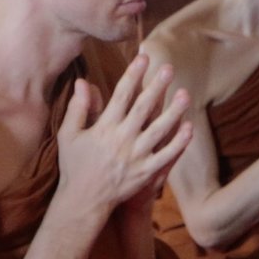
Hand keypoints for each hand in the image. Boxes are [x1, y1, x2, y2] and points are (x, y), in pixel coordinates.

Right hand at [57, 53, 193, 219]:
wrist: (83, 200)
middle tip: (169, 68)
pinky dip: (178, 142)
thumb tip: (83, 81)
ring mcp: (135, 156)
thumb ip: (78, 107)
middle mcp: (121, 139)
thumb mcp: (69, 135)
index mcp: (103, 128)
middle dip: (156, 87)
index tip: (143, 57)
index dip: (133, 75)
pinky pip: (166, 155)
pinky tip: (189, 127)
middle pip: (143, 108)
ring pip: (159, 129)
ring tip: (185, 93)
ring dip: (173, 111)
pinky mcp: (146, 172)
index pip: (121, 95)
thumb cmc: (75, 165)